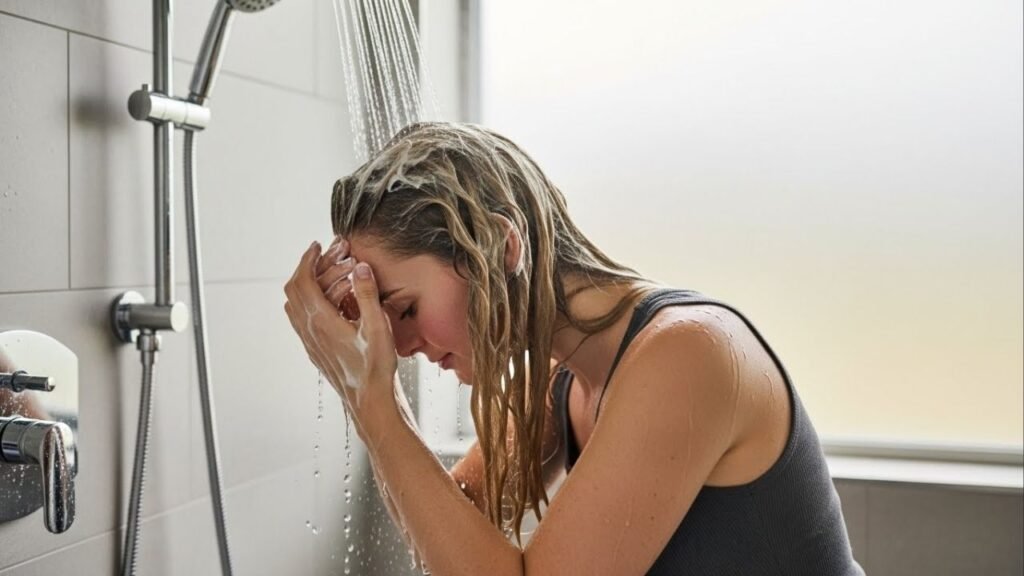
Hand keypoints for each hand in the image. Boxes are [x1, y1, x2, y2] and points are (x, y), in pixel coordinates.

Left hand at [283, 241, 399, 435]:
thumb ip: (367, 294)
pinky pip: (300, 320)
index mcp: (321, 321)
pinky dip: (306, 302)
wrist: (370, 401)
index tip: (318, 246)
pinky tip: (324, 303)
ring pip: (293, 305)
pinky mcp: (315, 351)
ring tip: (322, 275)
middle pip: (293, 290)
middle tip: (321, 256)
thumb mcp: (378, 327)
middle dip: (305, 268)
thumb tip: (360, 267)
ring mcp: (310, 342)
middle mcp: (310, 331)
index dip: (308, 259)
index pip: (303, 281)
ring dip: (304, 285)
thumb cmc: (376, 368)